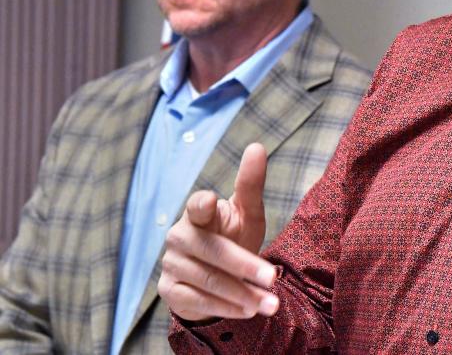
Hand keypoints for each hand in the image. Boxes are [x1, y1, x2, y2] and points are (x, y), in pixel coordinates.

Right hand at [158, 143, 279, 320]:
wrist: (216, 274)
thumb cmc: (233, 234)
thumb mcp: (247, 212)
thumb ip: (251, 184)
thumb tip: (257, 146)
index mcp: (198, 212)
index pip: (197, 205)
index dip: (203, 204)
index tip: (212, 202)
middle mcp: (179, 236)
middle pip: (213, 251)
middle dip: (245, 266)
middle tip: (273, 278)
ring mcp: (171, 265)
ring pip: (209, 281)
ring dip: (242, 295)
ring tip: (271, 305)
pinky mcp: (169, 291)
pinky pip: (198, 302)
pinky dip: (226, 308)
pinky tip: (249, 312)